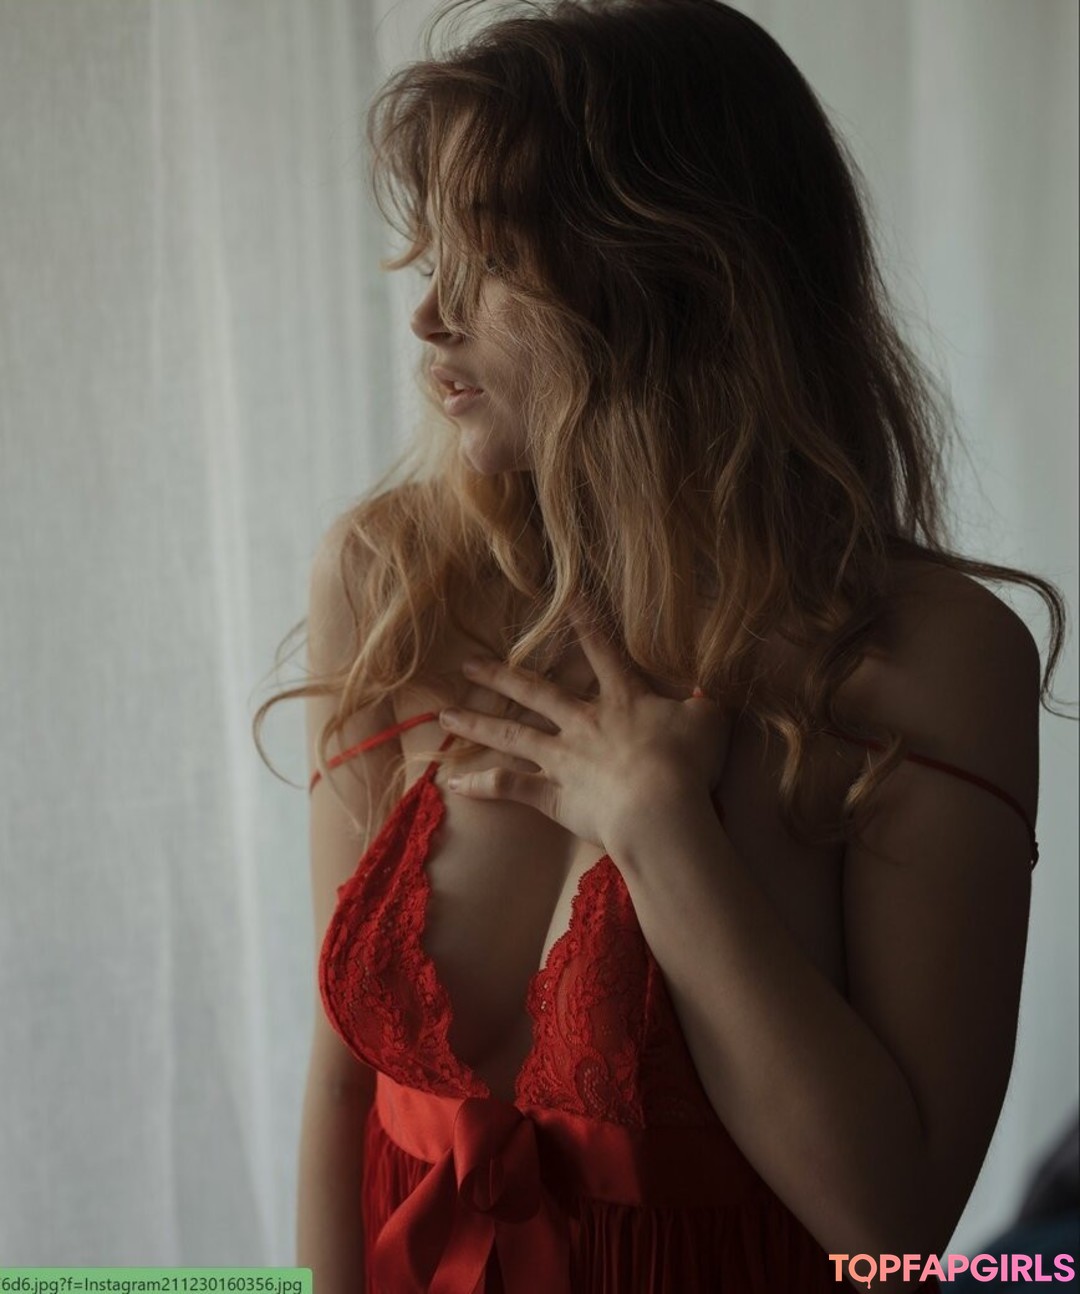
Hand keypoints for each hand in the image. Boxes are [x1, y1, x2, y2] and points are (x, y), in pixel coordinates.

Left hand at [437, 607, 732, 853]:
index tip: (567, 600)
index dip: (586, 624)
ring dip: (477, 721)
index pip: (602, 652)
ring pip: (511, 735)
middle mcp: (583, 723)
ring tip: (445, 712)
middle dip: (500, 674)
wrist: (660, 810)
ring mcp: (562, 759)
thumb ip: (706, 702)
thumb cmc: (688, 764)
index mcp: (623, 700)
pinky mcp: (552, 796)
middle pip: (535, 691)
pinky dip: (482, 785)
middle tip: (467, 661)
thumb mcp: (710, 722)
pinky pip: (510, 788)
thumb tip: (708, 688)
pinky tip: (452, 783)